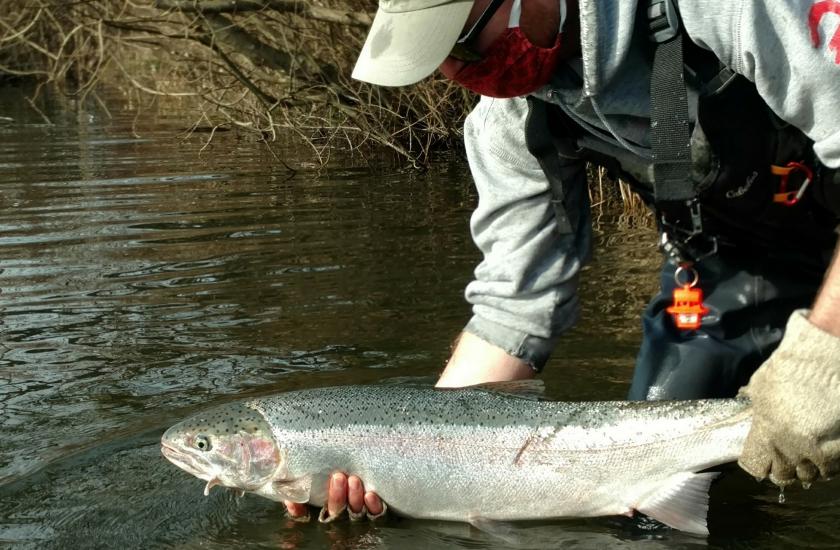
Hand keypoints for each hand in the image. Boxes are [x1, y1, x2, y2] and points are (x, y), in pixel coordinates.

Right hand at [284, 473, 384, 521]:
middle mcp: (340, 518)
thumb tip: (287, 495)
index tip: (294, 502)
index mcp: (322, 512)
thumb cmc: (335, 479)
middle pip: (336, 512)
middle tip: (337, 477)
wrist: (368, 477)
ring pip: (355, 512)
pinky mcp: (376, 513)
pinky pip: (376, 514)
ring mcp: (358, 516)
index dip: (299, 511)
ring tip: (353, 480)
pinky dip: (374, 506)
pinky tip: (370, 495)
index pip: (307, 516)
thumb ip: (298, 491)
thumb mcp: (311, 487)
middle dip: (336, 495)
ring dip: (354, 497)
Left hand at [738, 310, 839, 485]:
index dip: (757, 465)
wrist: (826, 360)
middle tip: (783, 460)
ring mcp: (822, 452)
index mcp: (768, 435)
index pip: (757, 466)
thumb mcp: (761, 388)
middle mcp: (793, 449)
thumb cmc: (790, 369)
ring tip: (805, 456)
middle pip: (784, 476)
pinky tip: (824, 452)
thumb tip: (751, 414)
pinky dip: (827, 464)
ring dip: (806, 468)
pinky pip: (833, 467)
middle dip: (782, 469)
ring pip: (811, 475)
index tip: (760, 461)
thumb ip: (756, 409)